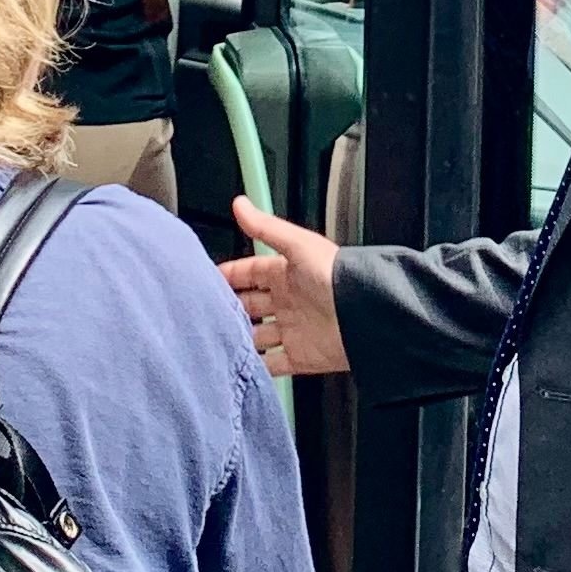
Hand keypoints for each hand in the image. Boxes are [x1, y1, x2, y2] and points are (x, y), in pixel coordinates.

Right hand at [217, 199, 346, 376]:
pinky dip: (258, 368)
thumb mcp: (297, 245)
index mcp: (286, 274)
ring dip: (241, 339)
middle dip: (230, 309)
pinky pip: (274, 365)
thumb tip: (239, 203)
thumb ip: (265, 228)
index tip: (205, 282)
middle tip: (206, 314)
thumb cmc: (336, 276)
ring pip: (257, 336)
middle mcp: (287, 302)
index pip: (248, 273)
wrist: (365, 316)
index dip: (228, 276)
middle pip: (250, 306)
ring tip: (217, 342)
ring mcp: (293, 330)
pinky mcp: (300, 357)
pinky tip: (241, 367)